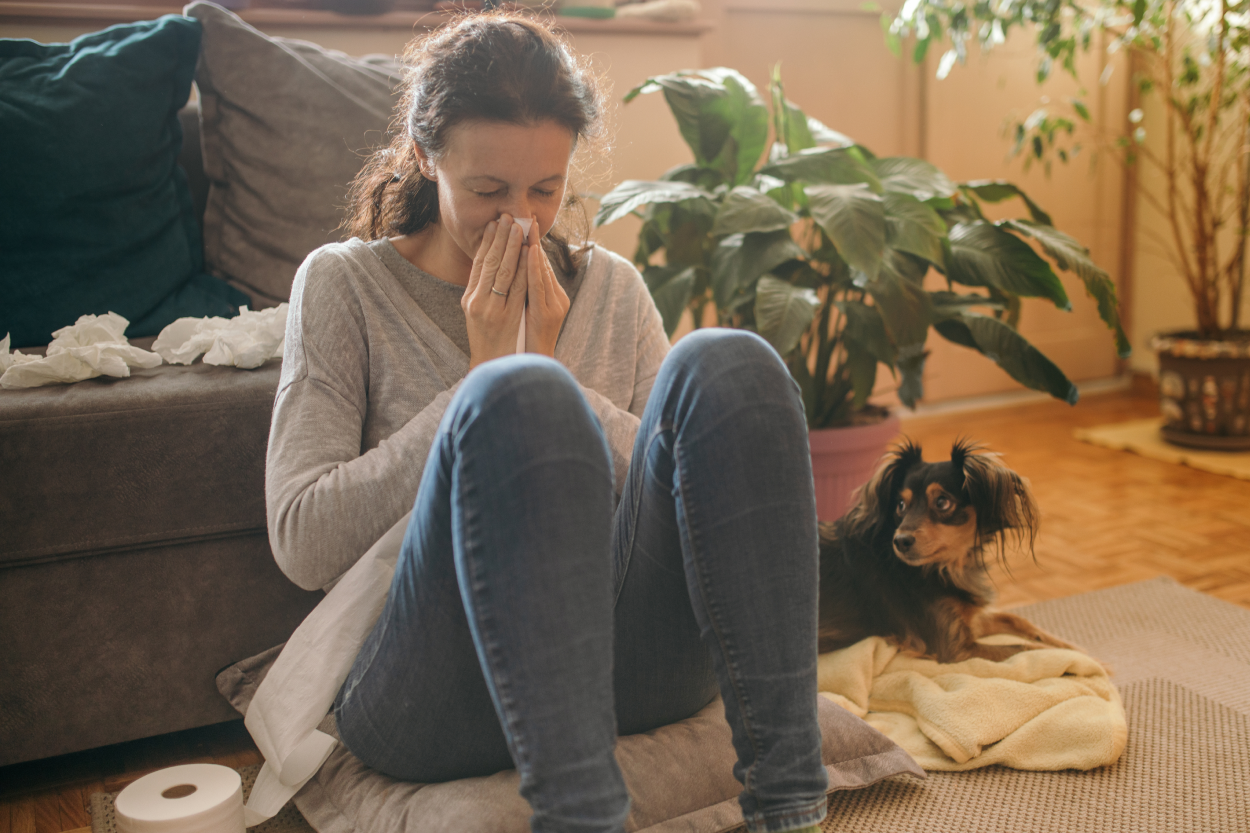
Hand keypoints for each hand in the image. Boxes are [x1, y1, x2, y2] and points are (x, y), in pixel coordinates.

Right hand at [464, 216, 526, 368]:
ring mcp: (490, 308)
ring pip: (504, 271)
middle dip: (501, 238)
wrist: (492, 365)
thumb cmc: (487, 339)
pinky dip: (524, 268)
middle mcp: (477, 300)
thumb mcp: (477, 313)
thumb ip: (482, 290)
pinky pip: (517, 287)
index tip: (495, 223)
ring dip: (513, 247)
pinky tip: (529, 254)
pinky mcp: (505, 315)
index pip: (479, 262)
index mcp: (469, 297)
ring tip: (519, 228)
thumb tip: (489, 264)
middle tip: (509, 217)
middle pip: (490, 262)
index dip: (487, 241)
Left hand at [518, 223, 569, 356]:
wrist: (532, 368)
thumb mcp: (528, 315)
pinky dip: (535, 267)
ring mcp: (554, 306)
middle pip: (542, 265)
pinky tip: (531, 251)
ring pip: (542, 272)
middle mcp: (557, 300)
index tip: (524, 225)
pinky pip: (539, 286)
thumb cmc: (526, 343)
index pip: (540, 267)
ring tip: (527, 227)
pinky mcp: (548, 313)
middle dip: (533, 240)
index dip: (533, 245)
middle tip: (526, 217)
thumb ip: (527, 294)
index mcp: (553, 298)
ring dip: (534, 247)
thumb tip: (516, 274)